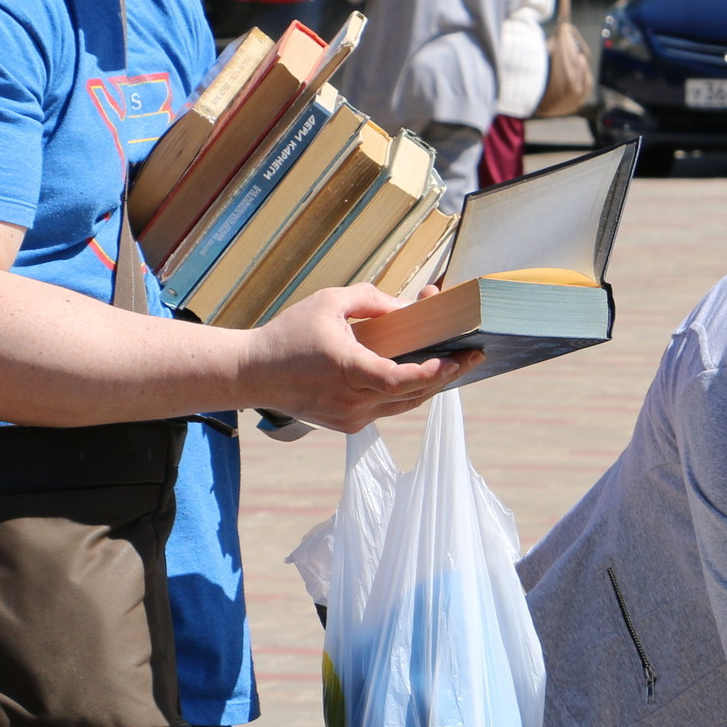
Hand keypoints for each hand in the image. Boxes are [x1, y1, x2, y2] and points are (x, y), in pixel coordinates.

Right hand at [241, 284, 477, 431]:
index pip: (399, 381)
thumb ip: (370, 301)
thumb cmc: (288, 334)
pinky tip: (423, 375)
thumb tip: (408, 307)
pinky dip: (407, 393)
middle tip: (474, 354)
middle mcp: (351, 401)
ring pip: (404, 405)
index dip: (432, 374)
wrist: (252, 374)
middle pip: (412, 394)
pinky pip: (388, 410)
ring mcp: (350, 417)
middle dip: (447, 375)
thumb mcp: (328, 303)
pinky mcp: (347, 425)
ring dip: (431, 386)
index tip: (456, 359)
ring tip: (455, 364)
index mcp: (346, 370)